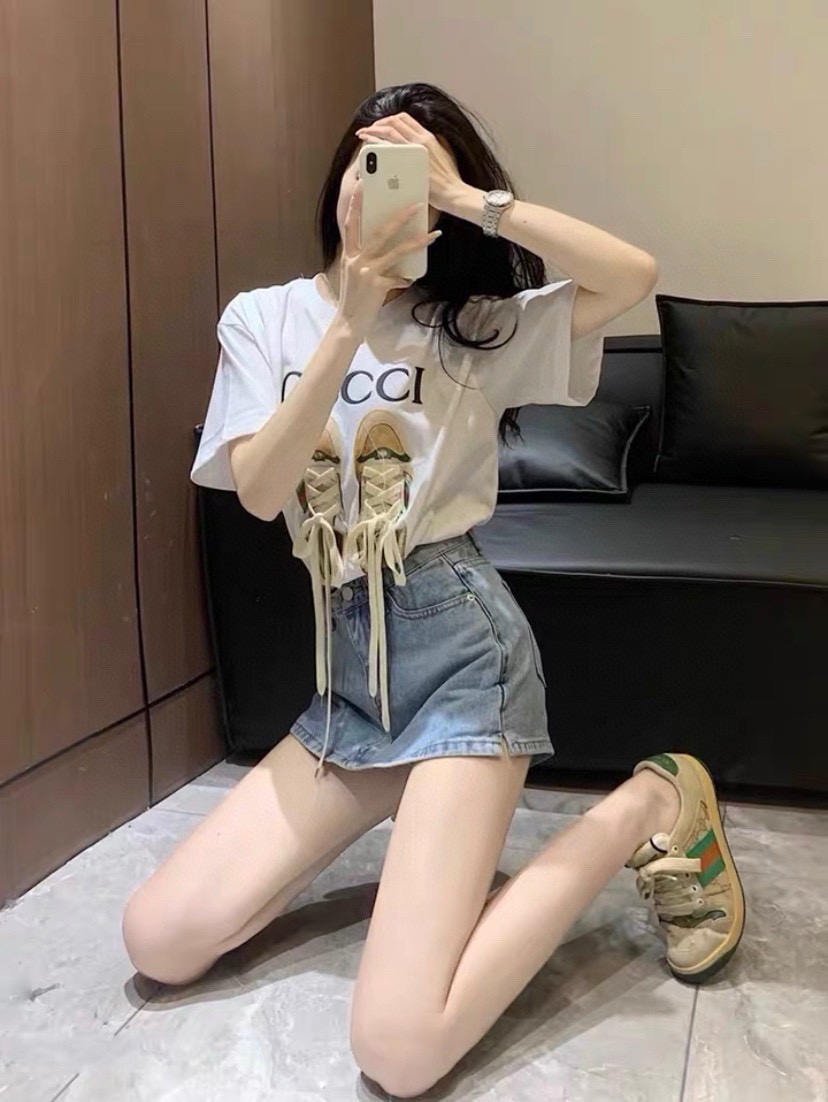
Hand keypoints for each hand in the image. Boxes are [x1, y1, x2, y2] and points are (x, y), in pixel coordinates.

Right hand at [333, 181, 440, 338]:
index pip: (351, 223)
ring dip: (416, 242)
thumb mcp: (355, 275)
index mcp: (349, 254)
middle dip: (399, 217)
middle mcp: (356, 260)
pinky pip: (398, 278)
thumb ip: (366, 260)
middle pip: (380, 232)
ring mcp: (366, 272)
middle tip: (416, 205)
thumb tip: (387, 250)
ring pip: (395, 251)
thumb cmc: (354, 298)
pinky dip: (405, 279)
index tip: (363, 185)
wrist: (349, 323)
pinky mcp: (377, 286)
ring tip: (432, 235)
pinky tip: (409, 280)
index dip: (356, 203)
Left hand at [355, 112, 468, 213]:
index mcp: (429, 137)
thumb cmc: (449, 181)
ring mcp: (414, 149)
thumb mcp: (445, 155)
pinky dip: (376, 142)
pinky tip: (368, 146)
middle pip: (395, 121)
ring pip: (389, 130)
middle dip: (379, 122)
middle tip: (369, 129)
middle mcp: (421, 139)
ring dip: (373, 129)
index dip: (390, 119)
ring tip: (363, 134)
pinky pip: (388, 146)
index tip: (382, 125)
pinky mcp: (408, 161)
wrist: (454, 194)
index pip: (405, 119)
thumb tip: (426, 142)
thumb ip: (434, 146)